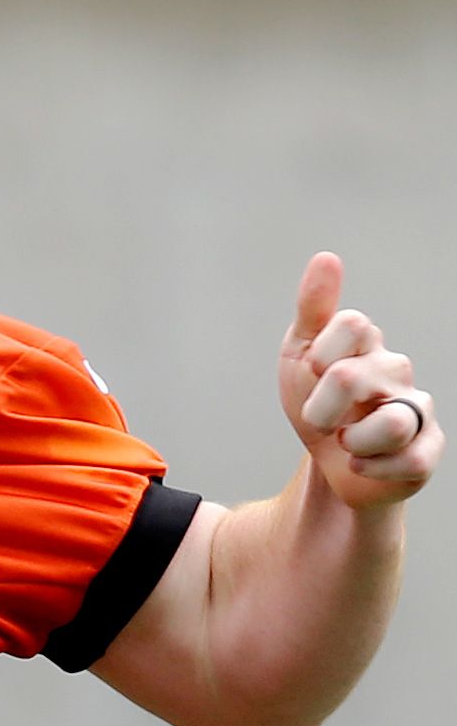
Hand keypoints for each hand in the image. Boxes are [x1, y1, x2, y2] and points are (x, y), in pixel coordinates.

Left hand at [280, 251, 440, 508]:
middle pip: (352, 377)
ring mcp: (417, 410)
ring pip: (393, 423)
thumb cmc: (316, 402)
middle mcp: (397, 371)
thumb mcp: (300, 355)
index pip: (352, 324)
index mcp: (366, 345)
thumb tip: (327, 258)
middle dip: (319, 408)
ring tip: (347, 441)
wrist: (326, 463)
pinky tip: (359, 464)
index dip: (320, 352)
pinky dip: (370, 468)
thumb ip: (314, 309)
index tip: (310, 372)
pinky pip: (411, 461)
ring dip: (353, 441)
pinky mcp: (426, 449)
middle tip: (319, 419)